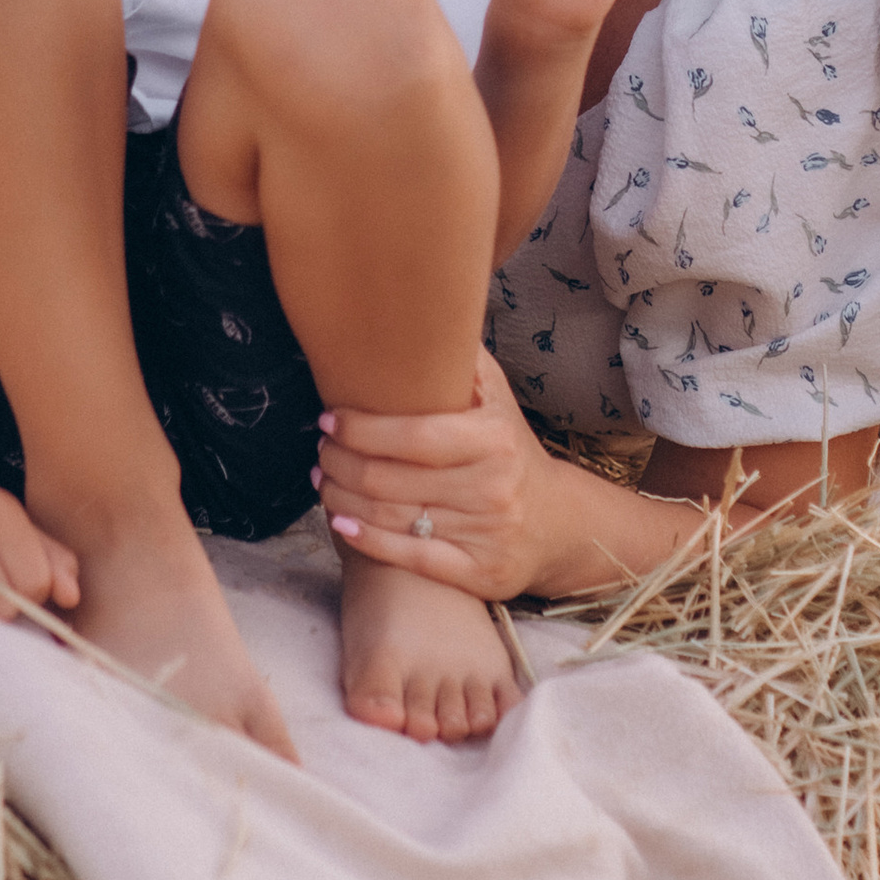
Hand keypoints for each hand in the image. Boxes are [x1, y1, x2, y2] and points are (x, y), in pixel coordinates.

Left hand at [317, 349, 555, 600]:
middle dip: (340, 463)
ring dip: (342, 499)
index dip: (360, 429)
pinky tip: (341, 525)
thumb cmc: (510, 450)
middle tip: (321, 452)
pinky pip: (409, 557)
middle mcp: (491, 487)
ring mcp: (485, 534)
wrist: (558, 522)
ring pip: (391, 518)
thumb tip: (429, 305)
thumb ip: (464, 360)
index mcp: (493, 438)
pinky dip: (366, 541)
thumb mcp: (497, 399)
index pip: (411, 435)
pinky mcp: (478, 573)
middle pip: (389, 480)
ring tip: (324, 481)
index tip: (329, 420)